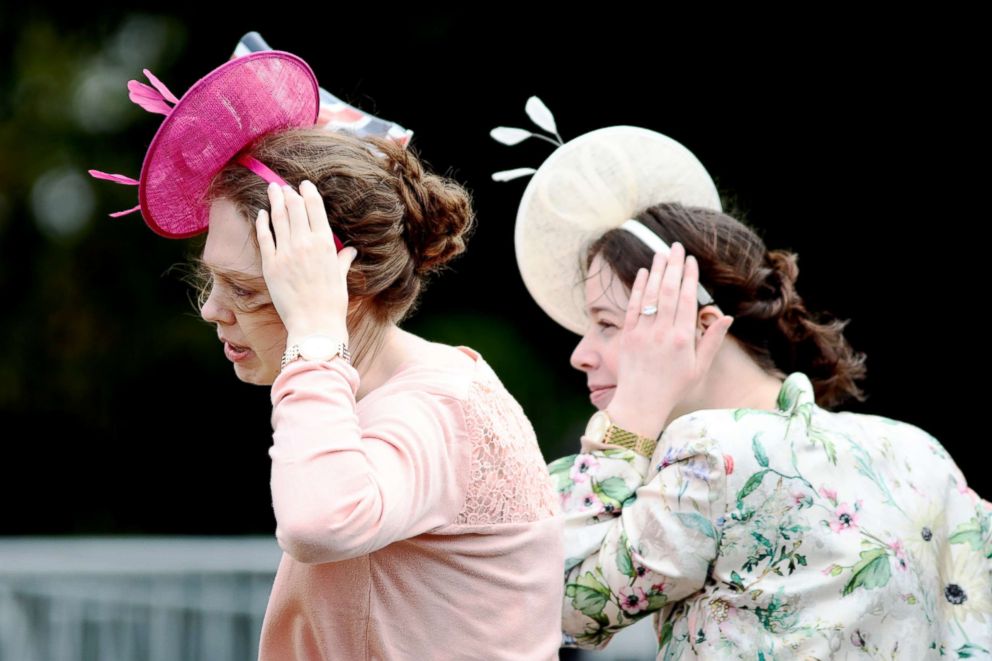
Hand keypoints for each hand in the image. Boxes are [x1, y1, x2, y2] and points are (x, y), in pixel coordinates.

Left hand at [256, 180, 356, 341]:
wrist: (315, 324)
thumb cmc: (332, 303)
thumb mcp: (341, 278)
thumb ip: (343, 260)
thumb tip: (351, 250)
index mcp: (326, 244)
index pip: (315, 209)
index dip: (308, 193)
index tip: (304, 185)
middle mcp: (305, 244)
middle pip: (295, 209)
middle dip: (289, 193)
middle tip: (284, 185)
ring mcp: (286, 253)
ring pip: (279, 218)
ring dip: (275, 201)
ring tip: (272, 190)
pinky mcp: (270, 265)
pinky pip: (265, 237)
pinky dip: (262, 222)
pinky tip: (261, 213)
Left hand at [607, 242, 732, 437]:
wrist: (640, 403)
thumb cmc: (673, 388)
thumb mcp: (699, 368)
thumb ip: (712, 340)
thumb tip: (727, 317)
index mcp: (683, 339)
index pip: (687, 299)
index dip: (689, 277)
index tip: (691, 260)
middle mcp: (662, 332)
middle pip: (669, 290)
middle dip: (673, 266)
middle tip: (676, 246)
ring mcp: (643, 332)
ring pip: (651, 294)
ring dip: (656, 271)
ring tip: (661, 253)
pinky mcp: (627, 335)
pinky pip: (632, 305)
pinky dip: (638, 287)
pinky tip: (643, 273)